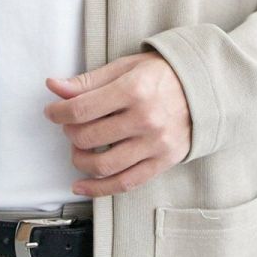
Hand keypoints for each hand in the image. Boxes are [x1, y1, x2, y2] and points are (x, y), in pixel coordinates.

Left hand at [43, 49, 191, 198]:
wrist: (204, 88)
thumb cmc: (160, 75)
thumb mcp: (124, 68)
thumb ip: (88, 81)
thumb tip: (53, 87)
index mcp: (134, 89)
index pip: (81, 109)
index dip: (58, 113)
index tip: (52, 112)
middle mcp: (145, 118)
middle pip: (89, 137)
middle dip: (70, 133)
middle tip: (70, 126)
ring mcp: (155, 143)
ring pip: (103, 165)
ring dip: (80, 160)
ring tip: (79, 150)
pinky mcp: (163, 162)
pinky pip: (125, 183)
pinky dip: (98, 189)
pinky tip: (81, 185)